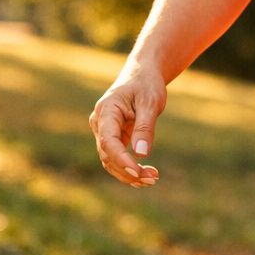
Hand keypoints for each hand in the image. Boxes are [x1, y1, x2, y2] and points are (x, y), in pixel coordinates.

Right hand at [89, 67, 166, 187]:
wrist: (142, 75)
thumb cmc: (146, 85)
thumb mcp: (150, 102)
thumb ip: (145, 127)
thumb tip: (142, 153)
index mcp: (106, 111)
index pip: (108, 141)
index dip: (122, 160)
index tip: (138, 172)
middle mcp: (100, 123)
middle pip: (108, 155)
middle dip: (128, 171)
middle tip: (153, 178)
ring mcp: (103, 131)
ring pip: (110, 161)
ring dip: (129, 174)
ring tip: (153, 179)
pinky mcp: (112, 138)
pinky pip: (116, 158)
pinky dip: (129, 169)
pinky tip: (145, 176)